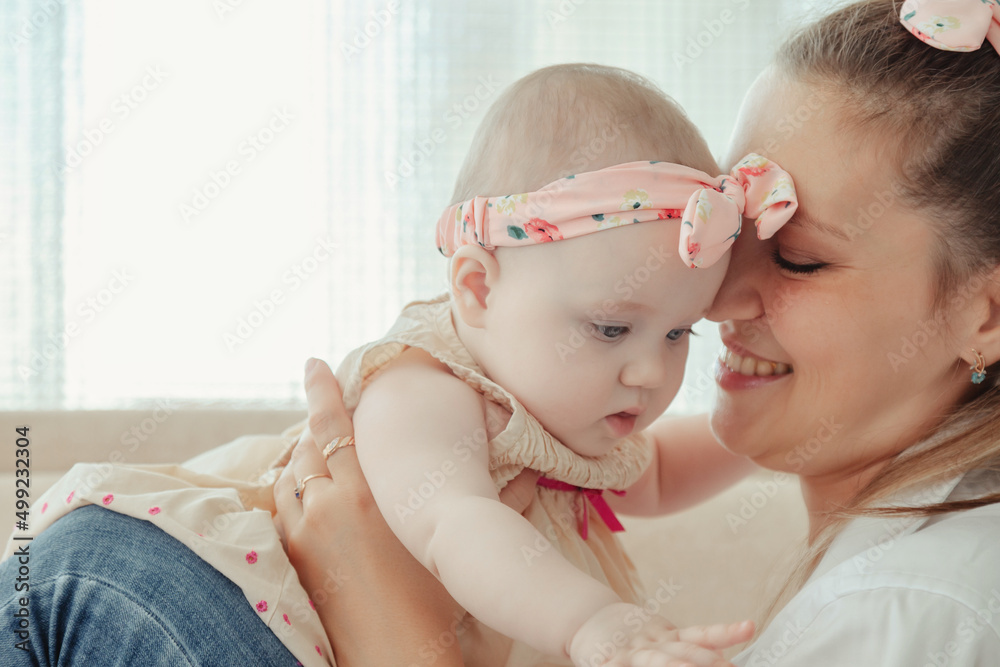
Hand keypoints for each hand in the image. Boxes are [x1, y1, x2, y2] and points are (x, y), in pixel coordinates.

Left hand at [272, 357, 539, 665]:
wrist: (398, 660)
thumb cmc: (439, 609)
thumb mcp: (462, 547)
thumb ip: (496, 505)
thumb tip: (529, 477)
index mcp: (367, 494)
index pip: (334, 426)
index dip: (321, 391)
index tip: (312, 363)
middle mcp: (327, 507)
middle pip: (306, 447)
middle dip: (314, 427)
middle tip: (326, 413)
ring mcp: (305, 536)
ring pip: (289, 478)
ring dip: (301, 460)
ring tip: (316, 454)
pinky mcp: (297, 562)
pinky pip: (282, 511)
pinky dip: (292, 494)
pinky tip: (305, 497)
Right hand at [571, 602, 752, 666]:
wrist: (587, 620)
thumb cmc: (630, 638)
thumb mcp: (661, 637)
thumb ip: (688, 645)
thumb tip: (724, 657)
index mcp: (669, 635)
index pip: (703, 633)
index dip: (726, 632)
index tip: (748, 627)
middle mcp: (654, 642)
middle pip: (687, 650)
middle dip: (712, 661)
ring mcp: (632, 652)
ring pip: (661, 661)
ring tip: (715, 666)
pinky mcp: (610, 663)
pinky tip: (642, 665)